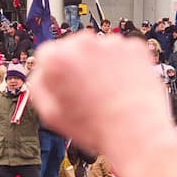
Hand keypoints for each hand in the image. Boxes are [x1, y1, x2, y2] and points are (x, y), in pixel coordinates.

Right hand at [29, 31, 176, 176]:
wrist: (137, 133)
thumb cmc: (94, 128)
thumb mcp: (50, 116)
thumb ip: (38, 87)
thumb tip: (41, 72)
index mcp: (55, 59)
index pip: (47, 56)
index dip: (56, 74)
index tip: (66, 88)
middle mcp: (81, 43)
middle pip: (74, 48)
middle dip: (79, 65)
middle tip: (89, 93)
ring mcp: (110, 43)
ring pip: (100, 50)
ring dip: (101, 65)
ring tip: (110, 94)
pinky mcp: (135, 47)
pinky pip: (124, 54)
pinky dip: (124, 67)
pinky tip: (125, 88)